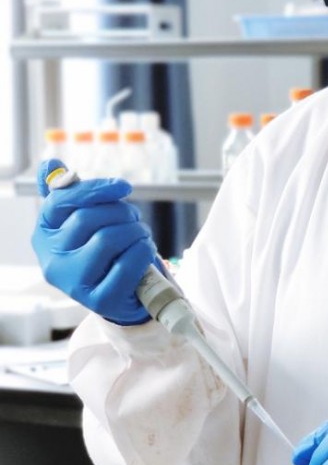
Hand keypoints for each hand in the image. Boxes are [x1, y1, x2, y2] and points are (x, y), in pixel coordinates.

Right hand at [32, 158, 156, 324]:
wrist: (120, 295)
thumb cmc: (102, 252)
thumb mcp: (81, 222)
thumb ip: (66, 193)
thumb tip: (50, 164)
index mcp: (44, 235)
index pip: (61, 201)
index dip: (95, 189)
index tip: (123, 186)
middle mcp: (53, 261)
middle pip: (88, 218)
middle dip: (121, 212)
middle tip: (135, 217)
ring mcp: (74, 284)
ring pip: (108, 238)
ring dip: (135, 231)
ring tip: (141, 234)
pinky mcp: (99, 301)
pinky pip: (126, 265)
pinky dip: (143, 252)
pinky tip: (145, 250)